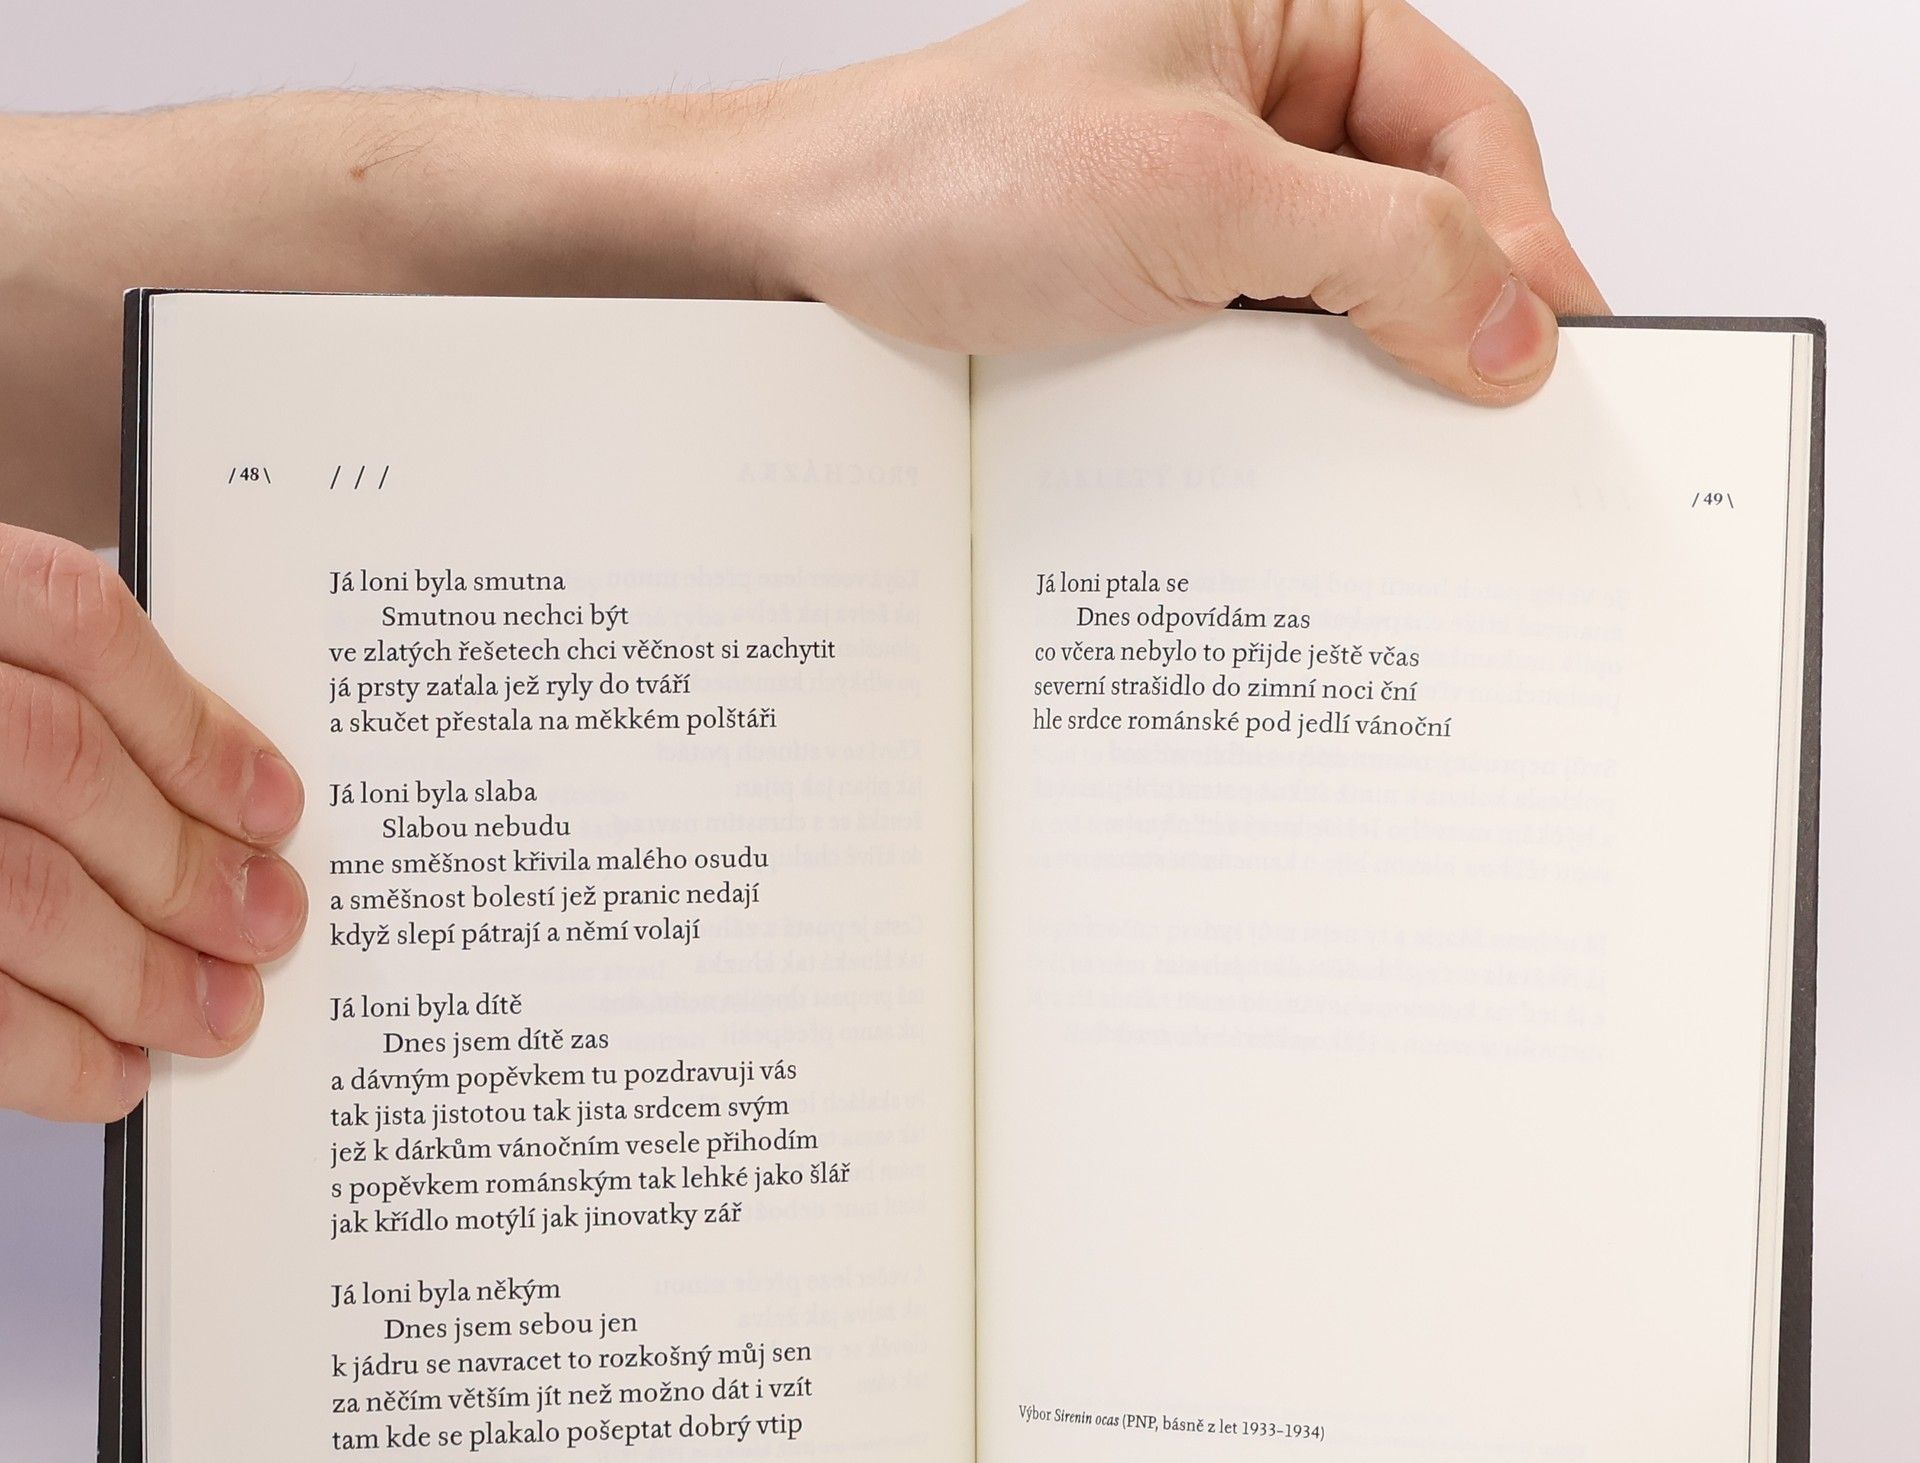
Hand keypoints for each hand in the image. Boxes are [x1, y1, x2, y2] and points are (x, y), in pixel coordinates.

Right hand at [0, 526, 306, 1119]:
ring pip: (18, 889)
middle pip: (58, 763)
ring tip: (213, 1016)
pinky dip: (48, 1053)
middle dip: (186, 865)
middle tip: (267, 929)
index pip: (67, 621)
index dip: (191, 723)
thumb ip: (28, 699)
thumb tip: (211, 806)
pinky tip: (107, 1072)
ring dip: (139, 972)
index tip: (271, 806)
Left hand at [737, 0, 1605, 398]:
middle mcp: (1262, 98)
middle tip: (1492, 422)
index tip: (1556, 352)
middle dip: (1455, 311)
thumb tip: (1513, 320)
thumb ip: (1380, 247)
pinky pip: (1274, 340)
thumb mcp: (1201, 196)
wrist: (812, 249)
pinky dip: (1298, 395)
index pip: (1467, 124)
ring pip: (1350, 286)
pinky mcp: (1169, 282)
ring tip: (1397, 444)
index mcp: (1292, 14)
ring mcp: (1215, 196)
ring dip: (1372, 366)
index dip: (1526, 239)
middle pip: (1424, 210)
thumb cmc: (964, 173)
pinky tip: (1306, 446)